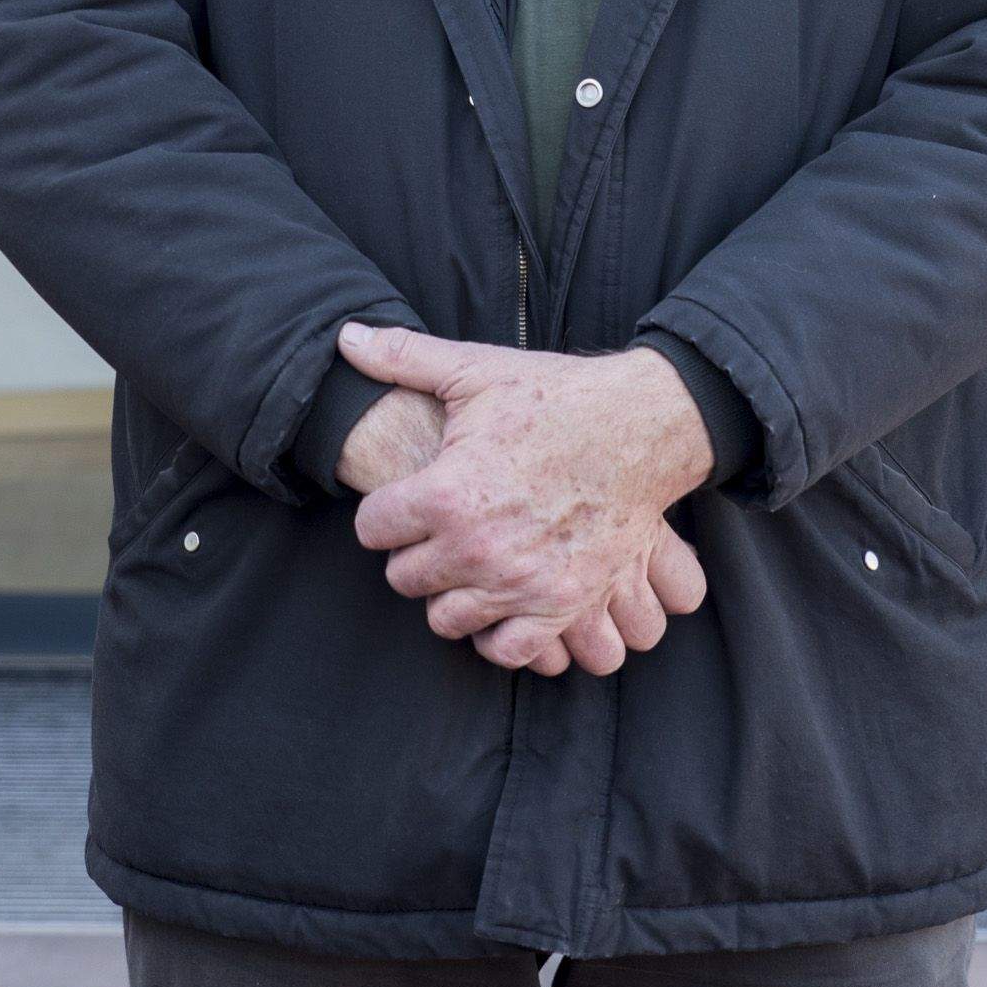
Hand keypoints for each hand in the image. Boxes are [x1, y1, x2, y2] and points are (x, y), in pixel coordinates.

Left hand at [338, 321, 714, 674]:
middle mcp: (477, 548)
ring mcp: (520, 583)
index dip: (383, 513)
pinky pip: (506, 650)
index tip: (403, 504)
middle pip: (403, 579)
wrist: (640, 426)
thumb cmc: (555, 397)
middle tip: (438, 532)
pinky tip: (499, 603)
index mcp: (446, 493)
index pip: (372, 530)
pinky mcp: (562, 606)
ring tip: (467, 565)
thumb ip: (404, 357)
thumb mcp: (476, 370)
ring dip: (452, 595)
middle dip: (414, 555)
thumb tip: (346, 336)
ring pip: (446, 620)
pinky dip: (499, 633)